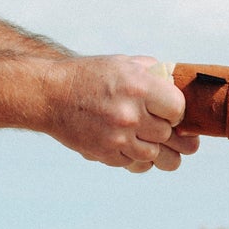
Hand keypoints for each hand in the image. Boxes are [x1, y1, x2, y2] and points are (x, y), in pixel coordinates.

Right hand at [46, 56, 200, 172]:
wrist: (51, 95)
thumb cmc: (88, 76)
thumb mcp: (122, 64)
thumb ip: (152, 72)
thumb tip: (176, 81)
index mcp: (139, 87)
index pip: (178, 109)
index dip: (177, 111)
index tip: (170, 112)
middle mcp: (130, 114)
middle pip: (168, 134)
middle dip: (169, 132)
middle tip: (168, 130)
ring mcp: (117, 137)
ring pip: (155, 155)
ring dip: (156, 149)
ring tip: (154, 143)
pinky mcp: (105, 154)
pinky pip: (134, 164)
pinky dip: (136, 157)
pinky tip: (132, 146)